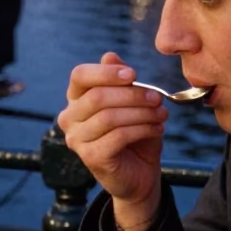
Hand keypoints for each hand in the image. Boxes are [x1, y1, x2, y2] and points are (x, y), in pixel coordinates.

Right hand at [57, 51, 166, 229]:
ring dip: (141, 113)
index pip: (80, 76)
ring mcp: (76, 139)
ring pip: (109, 117)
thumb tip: (110, 56)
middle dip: (132, 95)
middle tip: (157, 98)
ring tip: (161, 113)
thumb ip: (120, 81)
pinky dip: (142, 129)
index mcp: (76, 99)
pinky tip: (158, 128)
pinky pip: (117, 136)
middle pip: (97, 96)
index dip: (106, 73)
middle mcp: (69, 118)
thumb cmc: (134, 134)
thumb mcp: (131, 103)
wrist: (140, 174)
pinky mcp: (90, 157)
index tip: (133, 74)